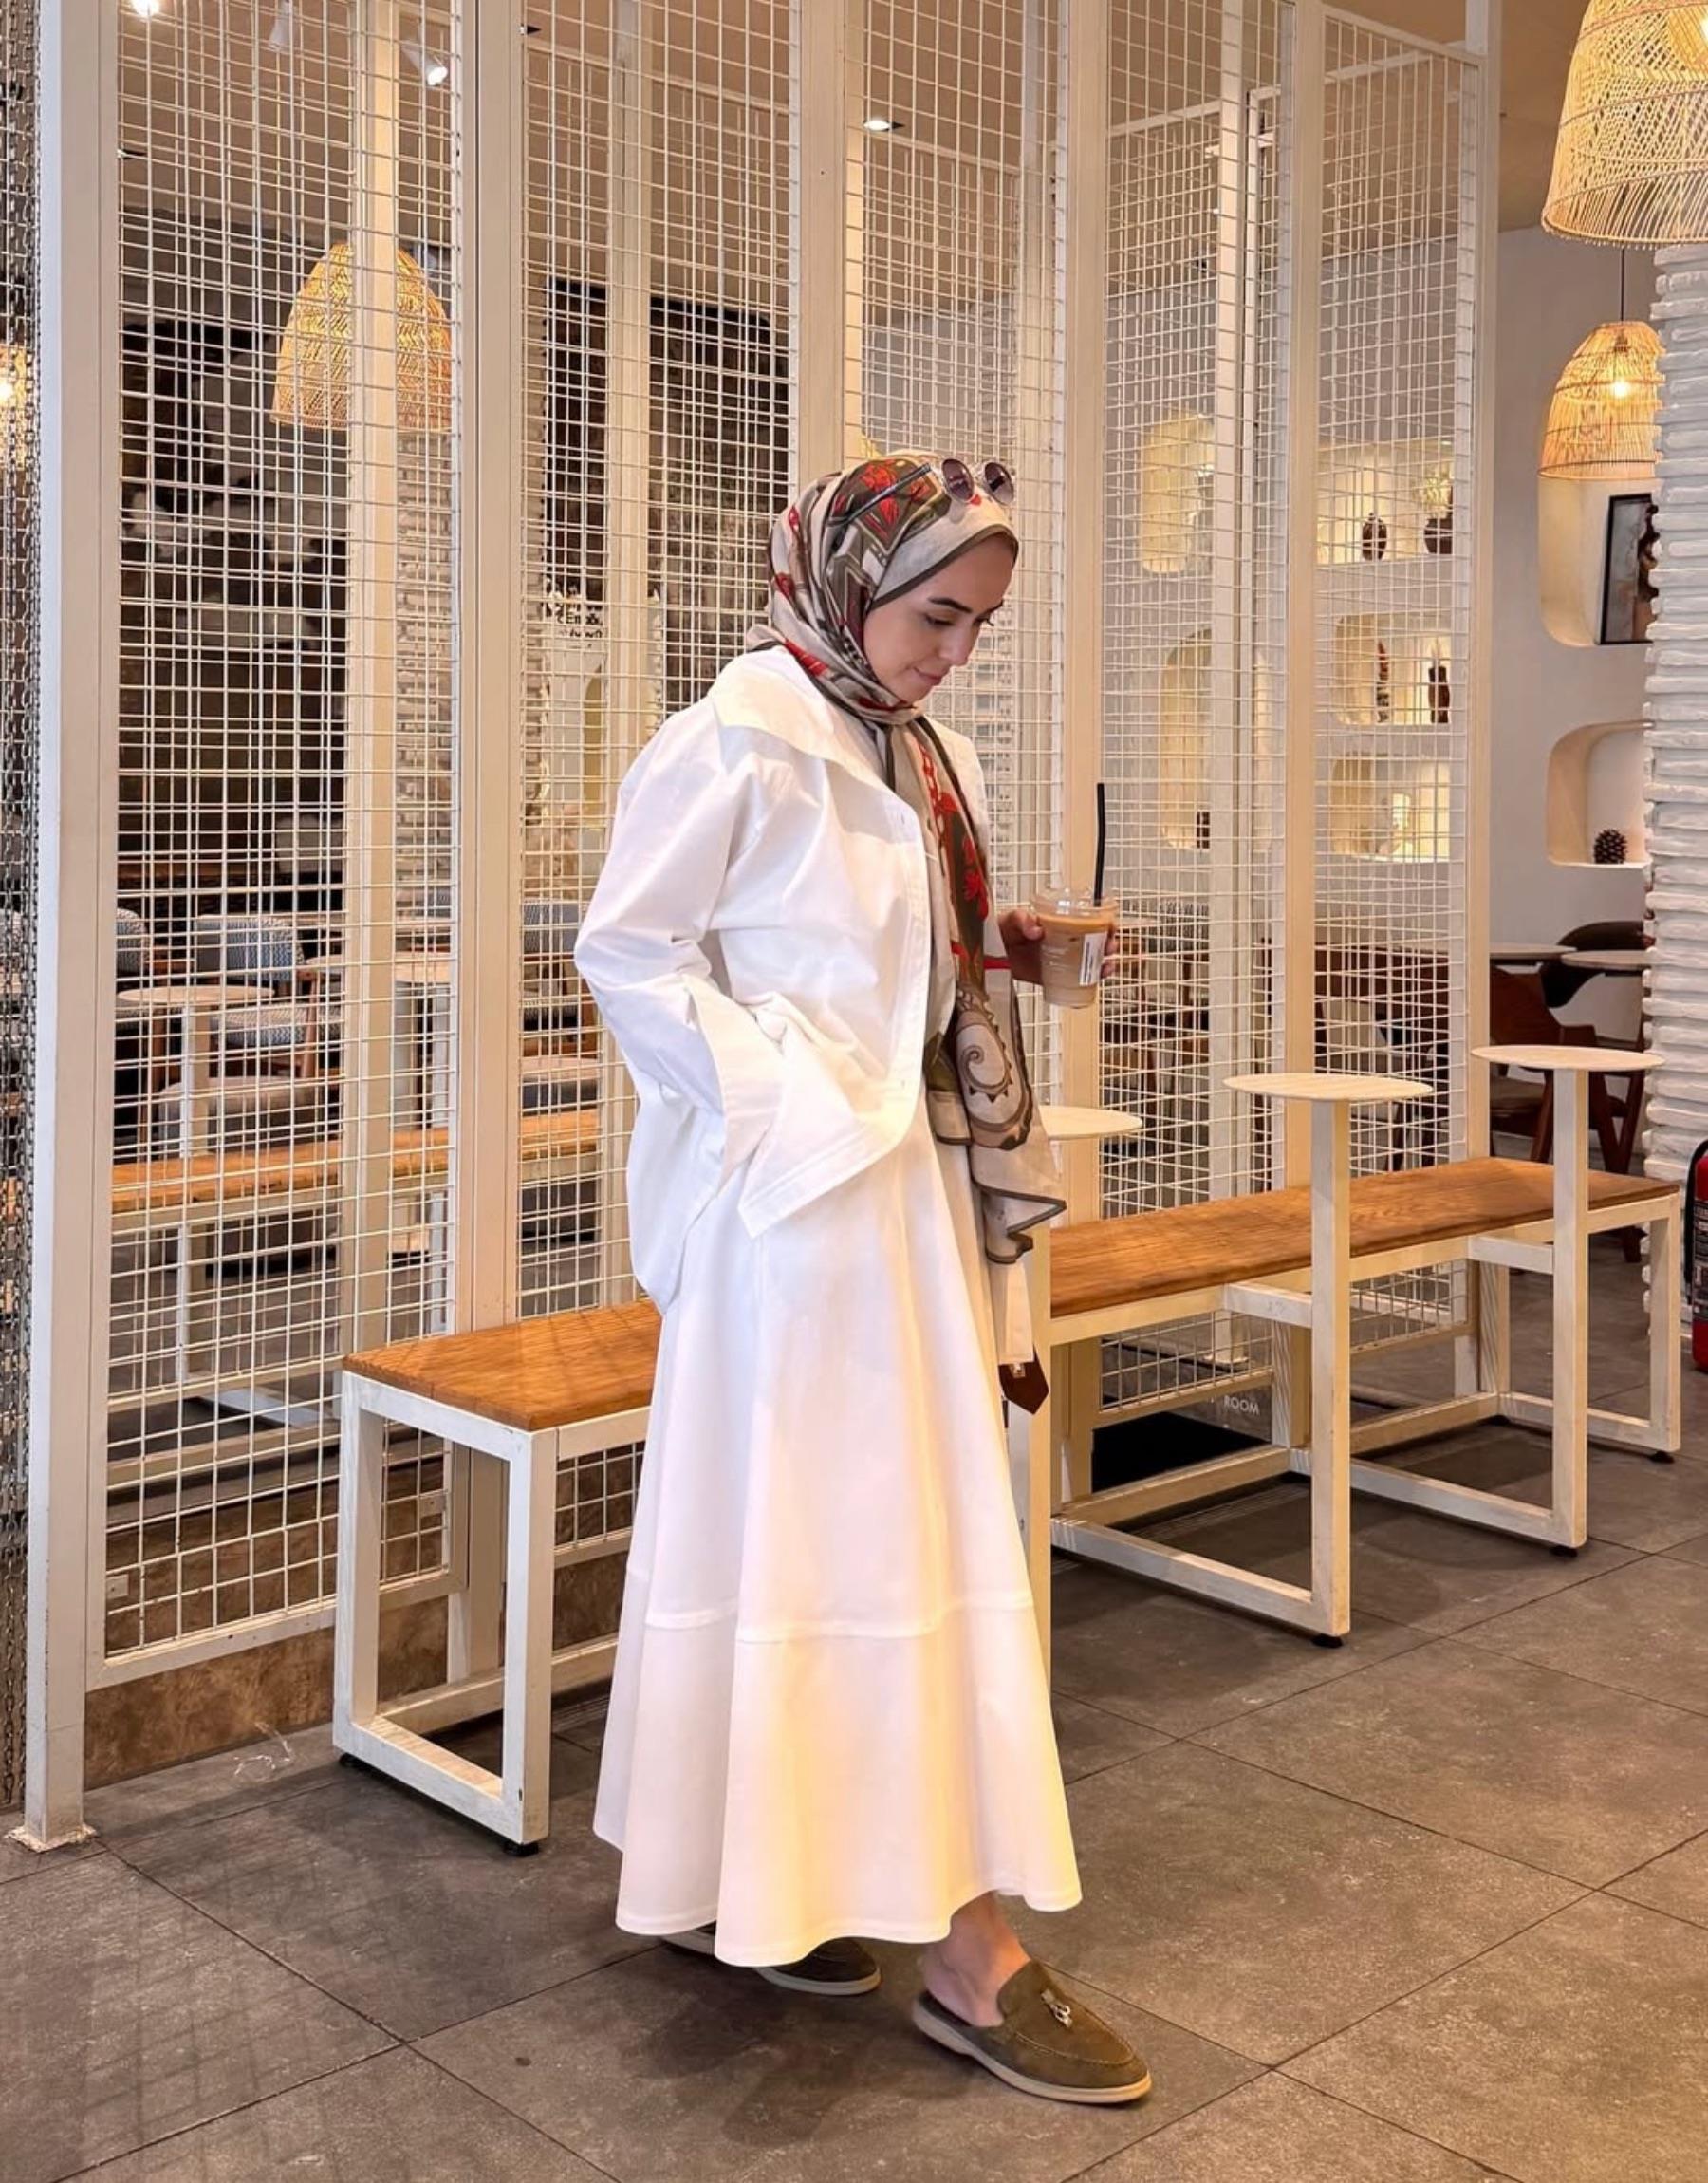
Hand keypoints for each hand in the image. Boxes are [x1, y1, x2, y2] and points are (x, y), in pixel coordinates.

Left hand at [998, 906, 1122, 984]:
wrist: (985, 954)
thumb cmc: (999, 930)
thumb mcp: (1011, 919)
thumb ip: (1022, 919)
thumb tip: (1036, 929)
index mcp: (1056, 922)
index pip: (1087, 919)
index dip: (1103, 922)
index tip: (1110, 926)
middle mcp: (1061, 940)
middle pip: (1094, 941)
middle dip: (1108, 944)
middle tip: (1110, 947)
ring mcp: (1058, 959)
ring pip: (1088, 962)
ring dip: (1102, 964)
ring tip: (1106, 966)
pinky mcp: (1051, 977)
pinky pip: (1074, 981)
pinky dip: (1087, 983)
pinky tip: (1094, 982)